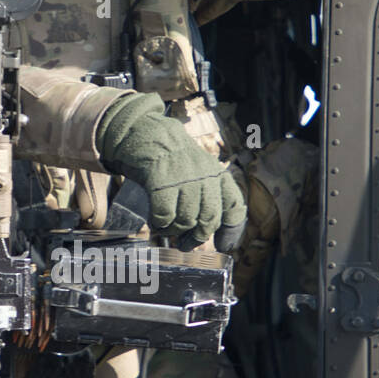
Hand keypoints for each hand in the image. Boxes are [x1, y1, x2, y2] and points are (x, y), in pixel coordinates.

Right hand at [96, 91, 246, 250]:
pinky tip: (154, 220)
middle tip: (185, 244)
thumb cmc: (169, 158)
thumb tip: (203, 231)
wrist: (145, 131)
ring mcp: (184, 177)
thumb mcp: (195, 171)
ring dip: (173, 230)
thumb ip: (203, 195)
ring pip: (186, 220)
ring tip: (164, 228)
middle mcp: (205, 175)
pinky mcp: (162, 180)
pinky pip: (165, 215)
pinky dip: (159, 223)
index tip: (224, 246)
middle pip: (209, 219)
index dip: (231, 231)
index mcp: (216, 174)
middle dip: (197, 237)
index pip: (234, 207)